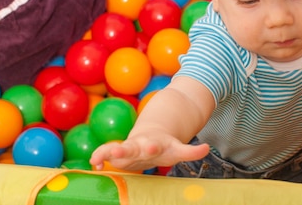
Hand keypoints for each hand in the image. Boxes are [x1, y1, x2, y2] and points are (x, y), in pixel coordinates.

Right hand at [89, 131, 209, 170]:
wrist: (150, 137)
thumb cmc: (165, 147)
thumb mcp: (178, 150)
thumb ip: (191, 151)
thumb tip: (207, 149)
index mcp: (155, 144)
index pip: (155, 145)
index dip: (154, 147)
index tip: (152, 147)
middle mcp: (139, 145)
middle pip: (132, 146)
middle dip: (124, 148)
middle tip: (117, 150)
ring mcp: (127, 148)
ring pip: (115, 148)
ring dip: (108, 152)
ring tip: (98, 159)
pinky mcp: (117, 153)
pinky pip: (105, 153)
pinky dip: (99, 157)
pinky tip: (94, 166)